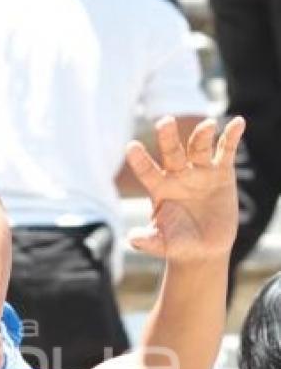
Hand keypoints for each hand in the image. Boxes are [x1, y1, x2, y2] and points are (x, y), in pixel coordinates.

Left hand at [126, 115, 245, 264]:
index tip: (131, 147)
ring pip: (199, 148)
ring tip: (208, 125)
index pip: (147, 171)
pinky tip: (238, 123)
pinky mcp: (221, 172)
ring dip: (202, 136)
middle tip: (165, 121)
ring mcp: (199, 171)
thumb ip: (148, 240)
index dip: (140, 160)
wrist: (203, 248)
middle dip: (168, 137)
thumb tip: (132, 239)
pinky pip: (226, 151)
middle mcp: (177, 174)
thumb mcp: (163, 243)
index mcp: (159, 188)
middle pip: (172, 152)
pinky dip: (231, 137)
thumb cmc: (177, 243)